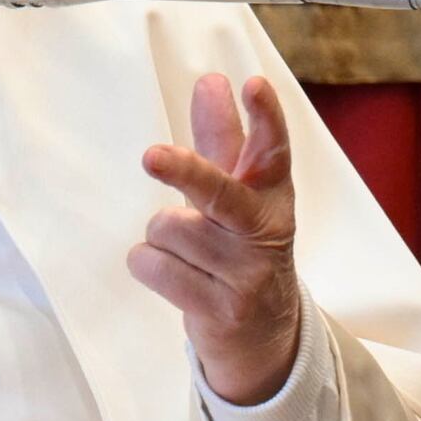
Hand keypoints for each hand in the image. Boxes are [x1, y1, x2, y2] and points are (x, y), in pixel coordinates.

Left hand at [133, 72, 304, 405]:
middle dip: (185, 173)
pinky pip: (155, 266)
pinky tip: (172, 275)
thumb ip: (222, 141)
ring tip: (184, 254)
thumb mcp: (238, 196)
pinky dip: (148, 264)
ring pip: (168, 229)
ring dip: (161, 237)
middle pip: (219, 193)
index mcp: (272, 197)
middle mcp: (265, 231)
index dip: (265, 118)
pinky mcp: (220, 309)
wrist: (264, 339)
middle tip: (151, 157)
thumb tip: (212, 81)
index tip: (253, 85)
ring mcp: (245, 273)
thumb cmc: (240, 252)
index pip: (272, 151)